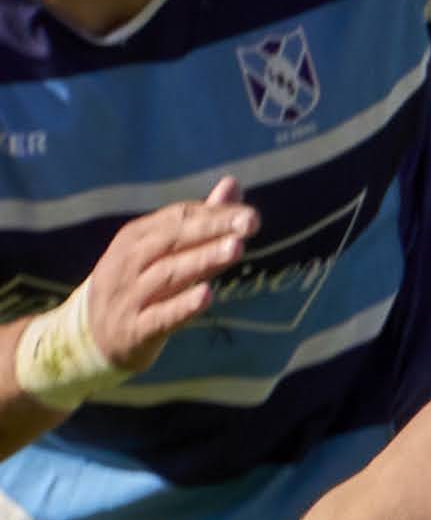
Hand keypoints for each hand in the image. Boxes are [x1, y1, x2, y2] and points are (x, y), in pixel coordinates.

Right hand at [73, 178, 257, 375]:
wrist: (92, 337)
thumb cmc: (140, 284)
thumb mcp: (163, 251)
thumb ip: (200, 220)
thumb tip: (233, 183)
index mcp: (136, 238)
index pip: (177, 218)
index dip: (214, 215)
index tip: (250, 217)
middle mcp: (128, 262)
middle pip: (171, 240)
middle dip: (211, 229)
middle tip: (249, 223)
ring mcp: (128, 296)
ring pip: (166, 274)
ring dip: (202, 260)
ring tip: (237, 248)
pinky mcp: (134, 330)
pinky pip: (159, 316)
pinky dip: (182, 306)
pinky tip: (207, 295)